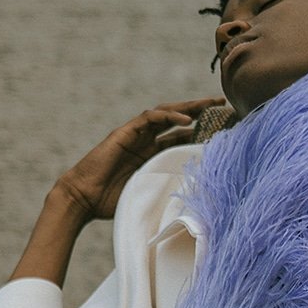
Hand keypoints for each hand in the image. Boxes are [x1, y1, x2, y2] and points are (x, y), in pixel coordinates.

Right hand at [56, 97, 225, 221]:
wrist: (84, 199)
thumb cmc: (113, 202)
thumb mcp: (150, 193)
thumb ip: (168, 187)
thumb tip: (197, 195)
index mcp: (152, 154)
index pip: (180, 136)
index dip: (201, 131)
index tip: (224, 129)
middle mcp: (145, 141)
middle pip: (176, 120)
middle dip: (200, 110)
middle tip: (222, 104)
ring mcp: (134, 135)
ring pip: (165, 113)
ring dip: (188, 107)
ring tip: (209, 104)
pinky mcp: (124, 133)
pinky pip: (149, 119)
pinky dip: (168, 116)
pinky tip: (187, 119)